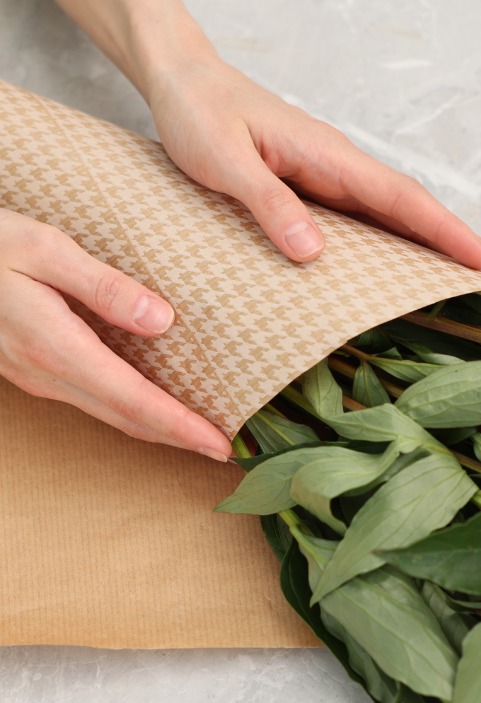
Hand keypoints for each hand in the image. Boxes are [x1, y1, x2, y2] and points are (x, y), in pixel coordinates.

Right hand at [0, 209, 233, 460]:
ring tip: (199, 436)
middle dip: (180, 439)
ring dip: (157, 430)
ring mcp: (38, 376)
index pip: (136, 401)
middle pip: (129, 419)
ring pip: (111, 415)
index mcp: (58, 347)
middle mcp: (49, 373)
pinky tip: (153, 408)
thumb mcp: (44, 249)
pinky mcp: (34, 370)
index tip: (222, 448)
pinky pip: (94, 402)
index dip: (182, 428)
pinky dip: (132, 413)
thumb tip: (162, 321)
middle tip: (225, 452)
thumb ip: (103, 286)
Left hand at [53, 0, 480, 282]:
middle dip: (467, 248)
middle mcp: (344, 170)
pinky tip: (409, 276)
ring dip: (440, 251)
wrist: (183, 82)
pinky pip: (371, 226)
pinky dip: (401, 248)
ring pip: (401, 221)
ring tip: (477, 287)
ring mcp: (335, 182)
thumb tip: (313, 253)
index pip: (408, 202)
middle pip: (420, 213)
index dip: (456, 236)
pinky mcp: (320, 194)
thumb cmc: (199, 113)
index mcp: (331, 156)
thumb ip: (268, 201)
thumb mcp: (223, 158)